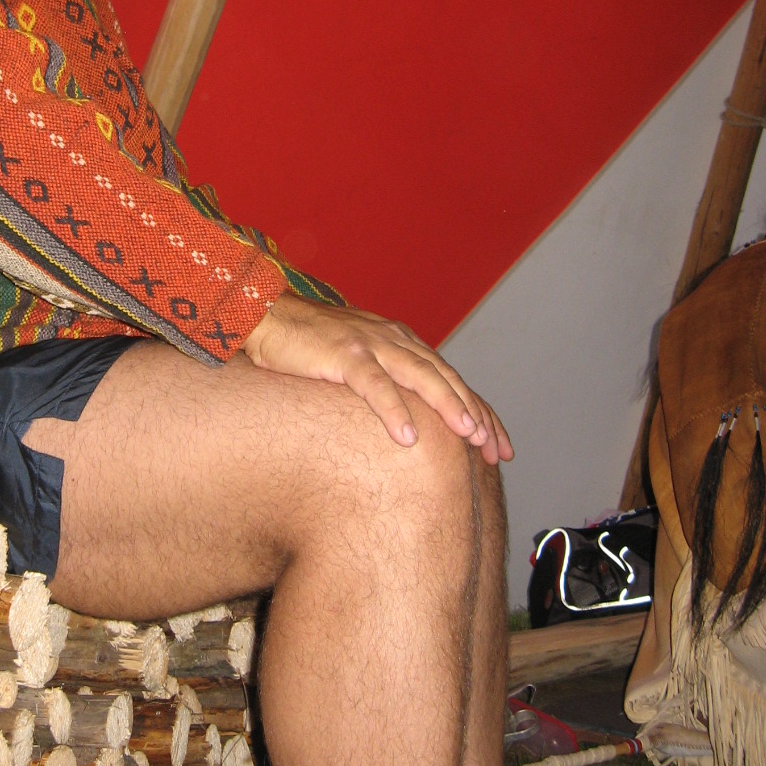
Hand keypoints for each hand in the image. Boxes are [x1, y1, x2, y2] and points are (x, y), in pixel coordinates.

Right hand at [242, 292, 513, 462]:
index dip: (477, 410)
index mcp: (401, 343)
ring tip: (469, 436)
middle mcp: (394, 340)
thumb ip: (387, 380)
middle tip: (494, 449)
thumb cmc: (309, 345)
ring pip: (421, 376)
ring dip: (448, 406)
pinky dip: (394, 411)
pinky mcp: (344, 355)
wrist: (268, 316)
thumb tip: (411, 421)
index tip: (498, 446)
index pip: (449, 378)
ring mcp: (370, 345)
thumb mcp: (359, 360)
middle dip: (474, 413)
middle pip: (445, 378)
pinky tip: (408, 438)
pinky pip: (375, 385)